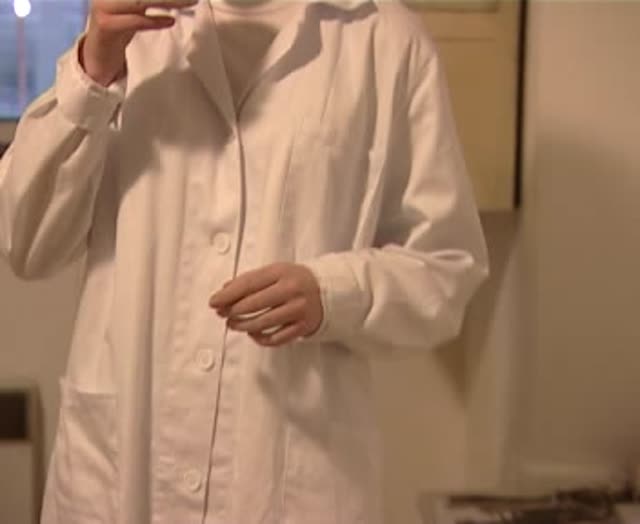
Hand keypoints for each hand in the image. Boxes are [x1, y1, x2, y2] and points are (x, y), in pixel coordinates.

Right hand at [81, 0, 196, 85]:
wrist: (97, 57)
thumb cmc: (119, 30)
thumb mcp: (136, 9)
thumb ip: (149, 1)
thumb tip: (178, 0)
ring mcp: (103, 7)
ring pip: (139, 0)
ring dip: (168, 1)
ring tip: (190, 2)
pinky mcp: (106, 26)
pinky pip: (135, 21)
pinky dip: (154, 21)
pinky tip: (171, 20)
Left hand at [209, 263, 322, 346]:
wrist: (328, 291)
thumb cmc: (295, 280)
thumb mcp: (276, 272)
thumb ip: (251, 279)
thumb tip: (224, 291)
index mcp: (282, 272)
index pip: (249, 283)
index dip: (228, 294)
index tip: (214, 302)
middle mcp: (291, 290)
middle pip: (253, 304)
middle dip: (233, 311)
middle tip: (223, 314)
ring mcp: (298, 310)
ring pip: (262, 323)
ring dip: (243, 326)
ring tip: (234, 324)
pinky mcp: (303, 327)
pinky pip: (276, 338)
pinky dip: (260, 338)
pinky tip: (253, 333)